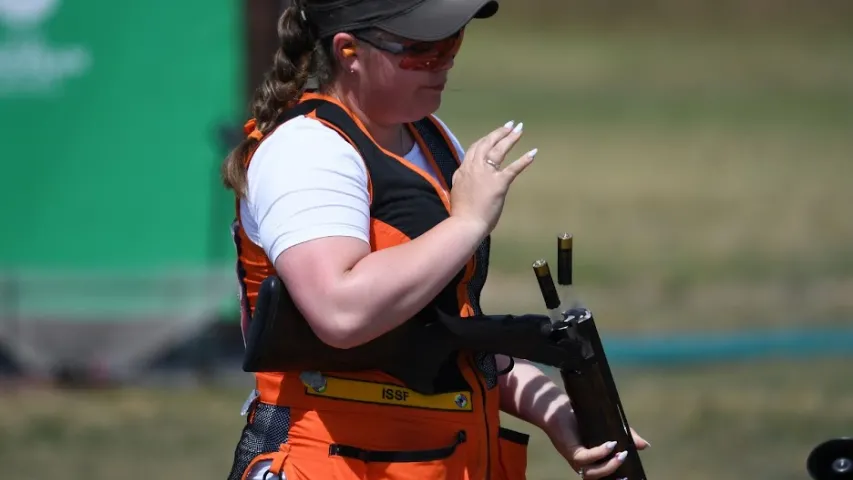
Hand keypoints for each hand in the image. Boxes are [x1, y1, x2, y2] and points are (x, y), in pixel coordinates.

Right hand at [450, 120, 536, 235]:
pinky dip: (524, 160)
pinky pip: (513, 168)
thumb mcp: (458, 190)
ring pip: (499, 150)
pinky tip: (532, 152)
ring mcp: (487, 174)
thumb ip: (463, 181)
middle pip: (487, 144)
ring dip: (510, 138)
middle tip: (510, 125)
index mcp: (463, 170)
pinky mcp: (499, 183)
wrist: (465, 223)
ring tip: (519, 129)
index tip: (492, 135)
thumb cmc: (461, 212)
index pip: (474, 149)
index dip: (485, 140)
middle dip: (499, 133)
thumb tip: (465, 178)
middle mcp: (474, 167)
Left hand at [548, 413, 649, 478]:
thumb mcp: (607, 426)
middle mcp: (582, 463)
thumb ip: (626, 436)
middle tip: (628, 470)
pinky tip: (610, 445)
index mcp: (591, 461)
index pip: (604, 476)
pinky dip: (599, 453)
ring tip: (622, 454)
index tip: (630, 477)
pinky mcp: (569, 449)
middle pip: (598, 479)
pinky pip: (585, 458)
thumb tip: (645, 446)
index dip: (615, 479)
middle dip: (614, 476)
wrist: (556, 406)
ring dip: (608, 466)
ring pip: (592, 473)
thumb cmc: (579, 417)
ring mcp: (575, 458)